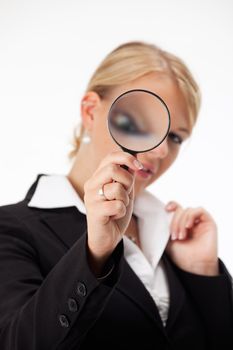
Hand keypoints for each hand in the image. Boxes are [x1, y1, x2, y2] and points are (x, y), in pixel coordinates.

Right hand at [84, 151, 142, 274]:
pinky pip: (117, 205)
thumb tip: (135, 160)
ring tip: (119, 207)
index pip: (110, 157)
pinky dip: (121, 211)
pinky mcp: (94, 211)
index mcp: (98, 177)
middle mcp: (91, 184)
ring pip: (116, 188)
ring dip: (125, 200)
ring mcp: (91, 198)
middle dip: (127, 181)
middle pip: (113, 169)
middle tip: (127, 193)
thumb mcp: (124, 191)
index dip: (126, 158)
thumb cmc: (115, 212)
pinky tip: (115, 216)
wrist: (106, 237)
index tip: (138, 167)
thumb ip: (127, 177)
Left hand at [165, 201, 218, 275]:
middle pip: (180, 210)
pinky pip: (199, 210)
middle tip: (174, 236)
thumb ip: (165, 225)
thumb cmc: (181, 256)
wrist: (194, 266)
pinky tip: (189, 227)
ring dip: (181, 222)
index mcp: (181, 225)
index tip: (166, 209)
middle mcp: (190, 222)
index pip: (177, 208)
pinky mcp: (209, 223)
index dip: (172, 205)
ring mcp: (200, 222)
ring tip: (181, 236)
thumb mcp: (167, 239)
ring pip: (188, 210)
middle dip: (175, 222)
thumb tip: (161, 213)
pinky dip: (191, 216)